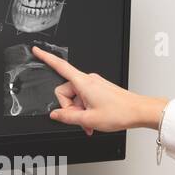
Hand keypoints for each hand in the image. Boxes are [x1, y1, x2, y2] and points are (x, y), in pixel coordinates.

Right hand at [31, 45, 167, 134]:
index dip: (46, 58)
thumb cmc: (120, 112)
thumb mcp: (88, 119)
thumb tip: (55, 114)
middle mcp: (88, 80)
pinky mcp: (99, 89)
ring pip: (76, 98)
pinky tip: (93, 120)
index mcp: (83, 83)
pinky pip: (85, 98)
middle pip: (66, 91)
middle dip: (70, 108)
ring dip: (79, 112)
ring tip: (90, 122)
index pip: (60, 66)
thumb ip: (68, 117)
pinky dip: (86, 110)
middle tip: (81, 120)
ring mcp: (94, 84)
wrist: (138, 111)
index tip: (36, 51)